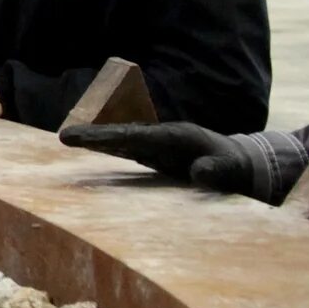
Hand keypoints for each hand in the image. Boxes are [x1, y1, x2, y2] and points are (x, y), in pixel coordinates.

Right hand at [58, 121, 270, 196]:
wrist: (243, 164)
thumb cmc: (237, 168)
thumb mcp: (231, 170)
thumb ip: (216, 171)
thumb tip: (199, 173)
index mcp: (177, 137)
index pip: (138, 135)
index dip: (111, 135)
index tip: (87, 137)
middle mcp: (163, 137)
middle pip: (123, 134)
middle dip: (95, 135)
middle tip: (64, 136)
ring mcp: (159, 146)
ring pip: (123, 140)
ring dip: (99, 141)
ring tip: (69, 139)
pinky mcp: (158, 156)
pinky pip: (130, 151)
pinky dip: (111, 149)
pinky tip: (94, 150)